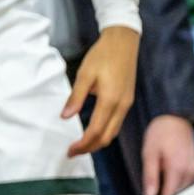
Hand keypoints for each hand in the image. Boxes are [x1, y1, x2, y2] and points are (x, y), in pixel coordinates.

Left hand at [65, 24, 138, 154]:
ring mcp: (127, 105)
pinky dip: (105, 132)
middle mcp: (122, 107)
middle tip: (73, 152)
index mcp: (111, 101)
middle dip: (90, 147)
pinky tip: (94, 130)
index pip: (96, 131)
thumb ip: (76, 97)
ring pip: (113, 132)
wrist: (123, 43)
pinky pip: (117, 123)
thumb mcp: (85, 74)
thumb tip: (66, 117)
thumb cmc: (102, 55)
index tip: (70, 150)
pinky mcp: (127, 101)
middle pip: (107, 137)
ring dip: (98, 141)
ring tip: (81, 144)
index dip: (83, 144)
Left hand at [140, 112, 193, 194]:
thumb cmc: (160, 133)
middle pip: (179, 194)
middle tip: (152, 190)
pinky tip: (168, 177)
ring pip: (184, 190)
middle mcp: (190, 173)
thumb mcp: (149, 152)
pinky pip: (188, 183)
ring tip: (159, 183)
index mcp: (177, 170)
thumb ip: (150, 176)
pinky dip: (178, 184)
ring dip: (172, 190)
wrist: (176, 118)